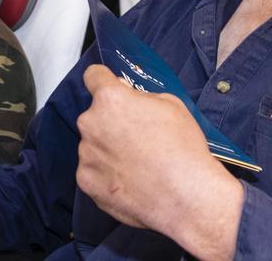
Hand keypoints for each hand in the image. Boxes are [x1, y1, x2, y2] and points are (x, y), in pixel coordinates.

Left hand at [75, 65, 242, 259]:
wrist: (185, 196)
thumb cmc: (182, 149)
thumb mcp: (171, 104)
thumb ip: (140, 97)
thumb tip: (127, 97)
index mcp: (110, 99)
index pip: (93, 76)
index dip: (103, 81)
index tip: (109, 88)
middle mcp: (91, 124)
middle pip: (95, 116)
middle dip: (111, 122)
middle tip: (137, 138)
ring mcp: (86, 155)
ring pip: (93, 145)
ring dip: (108, 150)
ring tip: (138, 165)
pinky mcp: (86, 182)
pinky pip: (93, 171)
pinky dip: (107, 175)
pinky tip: (130, 181)